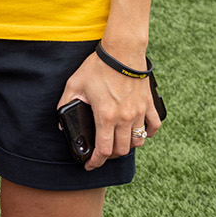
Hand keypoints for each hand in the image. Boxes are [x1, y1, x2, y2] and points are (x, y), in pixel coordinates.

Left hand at [58, 46, 156, 170]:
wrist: (122, 51)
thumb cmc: (98, 67)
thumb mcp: (74, 85)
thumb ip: (65, 104)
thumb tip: (61, 122)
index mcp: (105, 115)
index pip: (103, 150)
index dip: (95, 162)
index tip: (90, 165)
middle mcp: (124, 118)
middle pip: (121, 150)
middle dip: (109, 156)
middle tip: (101, 153)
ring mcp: (139, 112)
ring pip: (138, 141)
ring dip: (127, 146)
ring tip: (117, 142)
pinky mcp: (148, 104)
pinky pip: (154, 126)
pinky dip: (147, 134)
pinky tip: (139, 133)